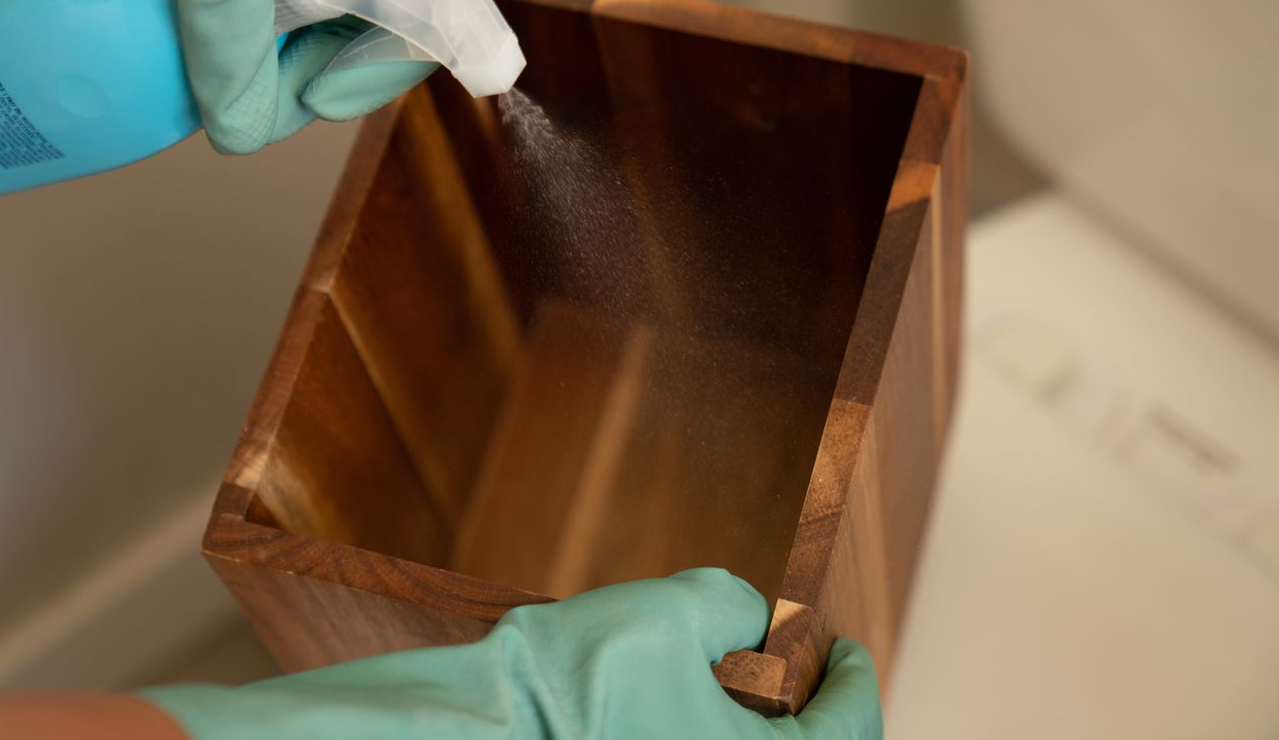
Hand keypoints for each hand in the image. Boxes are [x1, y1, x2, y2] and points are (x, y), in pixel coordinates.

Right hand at [143, 569, 881, 739]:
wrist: (478, 735)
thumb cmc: (578, 680)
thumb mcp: (674, 610)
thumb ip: (731, 605)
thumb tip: (749, 622)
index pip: (846, 731)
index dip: (853, 678)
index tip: (847, 644)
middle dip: (805, 716)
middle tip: (792, 667)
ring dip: (743, 730)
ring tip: (722, 683)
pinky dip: (689, 739)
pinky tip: (663, 711)